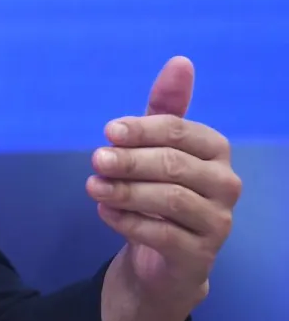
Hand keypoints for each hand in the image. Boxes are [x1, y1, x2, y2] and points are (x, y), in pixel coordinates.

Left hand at [88, 56, 241, 320]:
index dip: (142, 130)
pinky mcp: (200, 256)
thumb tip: (181, 62)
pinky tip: (105, 213)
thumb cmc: (159, 190)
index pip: (180, 132)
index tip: (108, 132)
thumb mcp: (156, 147)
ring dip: (126, 191)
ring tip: (93, 186)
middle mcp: (225, 184)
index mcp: (215, 150)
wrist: (163, 258)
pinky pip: (163, 235)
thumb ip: (165, 108)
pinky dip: (128, 222)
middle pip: (174, 165)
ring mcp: (217, 222)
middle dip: (130, 160)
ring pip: (170, 200)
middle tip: (96, 160)